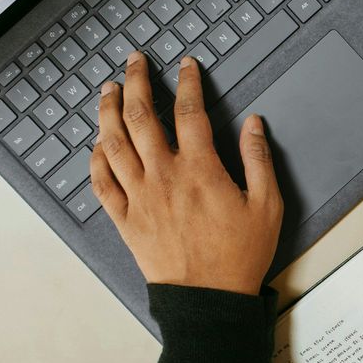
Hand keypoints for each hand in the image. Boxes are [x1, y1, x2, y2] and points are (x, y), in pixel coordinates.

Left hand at [90, 51, 283, 295]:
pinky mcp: (126, 220)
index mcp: (200, 170)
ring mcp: (139, 198)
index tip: (185, 65)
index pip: (190, 111)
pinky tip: (97, 144)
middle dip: (137, 82)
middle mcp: (164, 177)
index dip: (187, 82)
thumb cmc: (240, 256)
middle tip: (134, 61)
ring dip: (108, 111)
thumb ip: (258, 159)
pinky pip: (101, 183)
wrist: (209, 301)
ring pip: (113, 144)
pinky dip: (95, 159)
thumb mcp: (267, 205)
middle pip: (142, 117)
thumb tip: (254, 123)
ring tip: (108, 90)